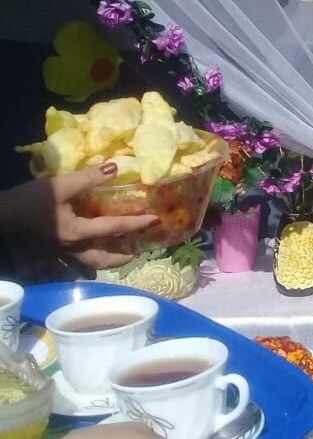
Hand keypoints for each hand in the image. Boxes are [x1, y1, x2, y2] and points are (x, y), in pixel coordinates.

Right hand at [0, 164, 157, 268]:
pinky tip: (82, 270)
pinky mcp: (46, 256)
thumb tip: (115, 167)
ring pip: (85, 268)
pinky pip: (66, 269)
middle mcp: (71, 248)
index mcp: (78, 231)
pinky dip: (78, 271)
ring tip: (115, 261)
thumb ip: (88, 178)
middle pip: (102, 259)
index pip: (115, 228)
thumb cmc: (29, 200)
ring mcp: (57, 255)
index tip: (155, 221)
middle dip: (122, 257)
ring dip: (102, 265)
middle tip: (137, 252)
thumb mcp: (60, 185)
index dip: (137, 224)